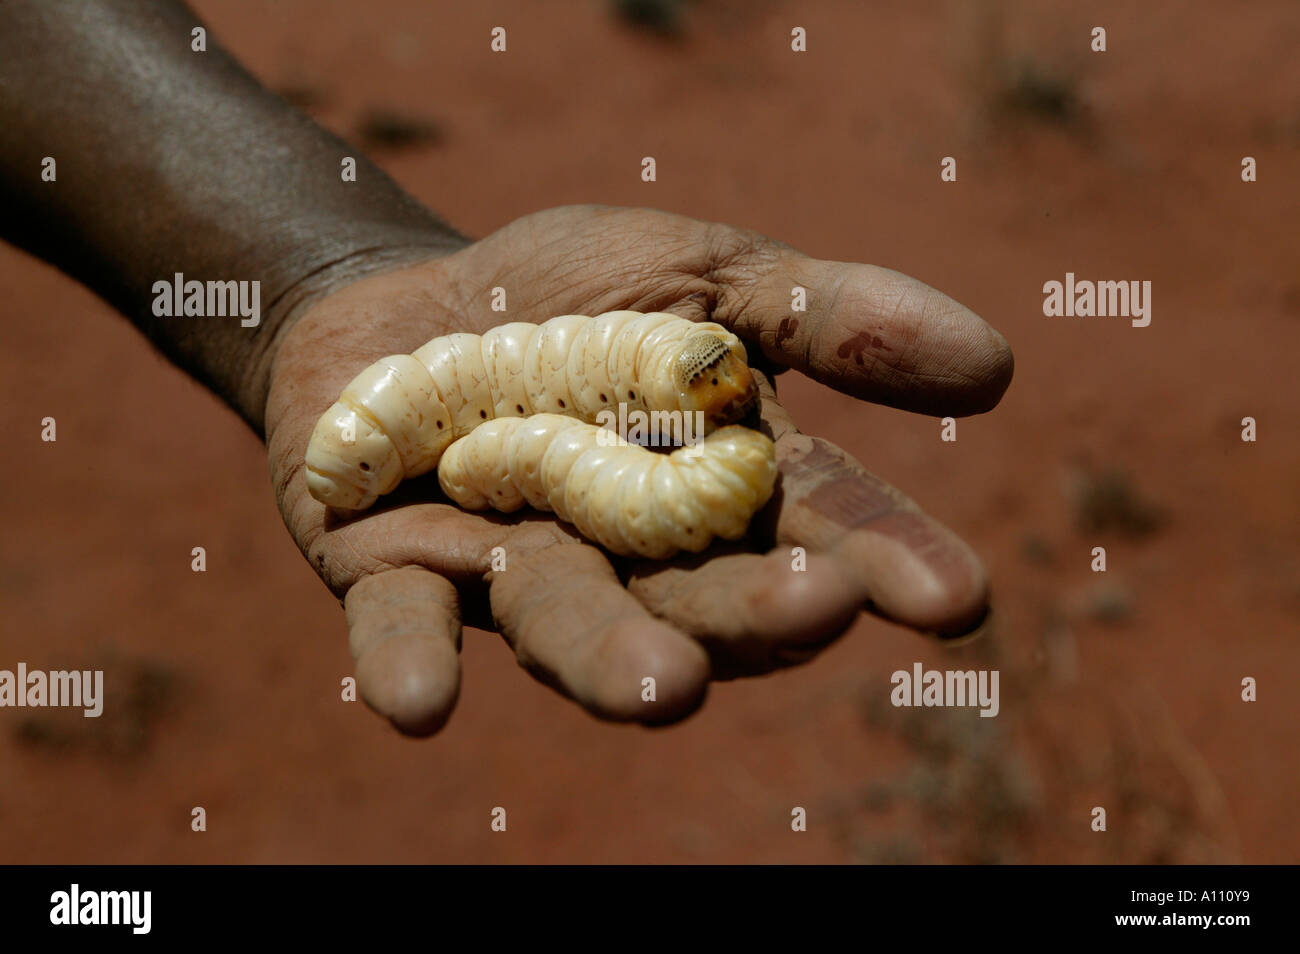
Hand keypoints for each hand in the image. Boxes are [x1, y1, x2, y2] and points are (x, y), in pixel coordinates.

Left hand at [263, 205, 1013, 734]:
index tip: (955, 600)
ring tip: (669, 690)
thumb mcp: (705, 276)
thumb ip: (827, 316)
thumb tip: (1000, 367)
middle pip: (700, 594)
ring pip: (570, 626)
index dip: (883, 561)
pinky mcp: (396, 579)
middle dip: (758, 608)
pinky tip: (418, 706)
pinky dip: (410, 664)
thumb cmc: (570, 294)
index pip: (816, 527)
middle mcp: (627, 553)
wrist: (401, 303)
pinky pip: (402, 629)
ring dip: (615, 659)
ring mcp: (513, 572)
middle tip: (820, 608)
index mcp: (716, 486)